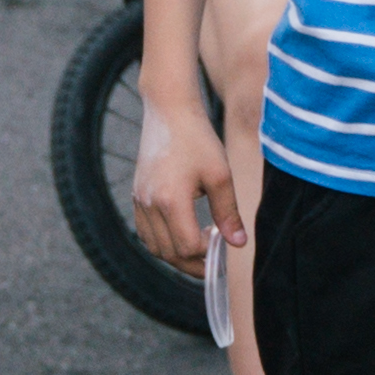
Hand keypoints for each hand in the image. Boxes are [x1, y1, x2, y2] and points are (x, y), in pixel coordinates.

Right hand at [128, 90, 226, 273]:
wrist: (169, 111)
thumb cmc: (198, 139)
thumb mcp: (220, 175)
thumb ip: (228, 213)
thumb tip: (238, 243)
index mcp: (171, 200)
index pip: (187, 247)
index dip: (207, 255)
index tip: (223, 247)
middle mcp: (150, 204)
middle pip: (169, 253)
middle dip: (193, 263)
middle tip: (214, 259)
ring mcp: (139, 200)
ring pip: (154, 247)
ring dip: (176, 256)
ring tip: (199, 251)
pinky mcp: (136, 195)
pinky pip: (145, 232)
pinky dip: (162, 242)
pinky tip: (181, 234)